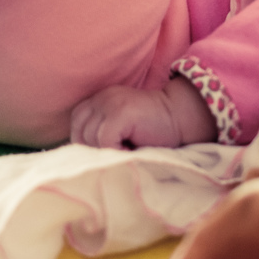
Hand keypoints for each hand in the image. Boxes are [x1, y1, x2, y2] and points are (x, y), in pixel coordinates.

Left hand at [70, 79, 215, 149]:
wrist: (181, 118)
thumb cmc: (153, 131)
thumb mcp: (120, 130)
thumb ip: (101, 136)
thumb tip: (82, 160)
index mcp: (98, 101)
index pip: (76, 126)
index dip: (87, 145)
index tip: (108, 153)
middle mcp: (101, 98)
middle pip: (80, 134)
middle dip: (96, 151)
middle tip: (119, 154)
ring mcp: (110, 103)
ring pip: (90, 139)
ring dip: (108, 152)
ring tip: (128, 151)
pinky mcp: (120, 112)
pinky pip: (104, 139)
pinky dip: (115, 150)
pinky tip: (131, 149)